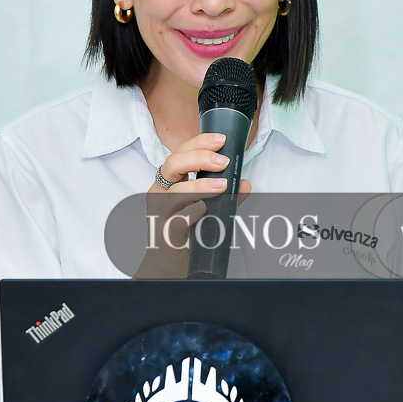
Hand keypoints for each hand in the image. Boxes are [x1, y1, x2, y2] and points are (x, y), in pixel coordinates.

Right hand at [134, 133, 249, 278]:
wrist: (167, 261)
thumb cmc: (184, 228)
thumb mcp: (203, 206)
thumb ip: (223, 194)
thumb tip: (244, 183)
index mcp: (169, 181)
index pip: (180, 153)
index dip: (199, 143)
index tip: (221, 140)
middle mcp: (160, 192)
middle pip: (172, 165)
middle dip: (198, 159)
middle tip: (223, 162)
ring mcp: (158, 212)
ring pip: (174, 192)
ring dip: (199, 186)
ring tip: (222, 185)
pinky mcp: (162, 233)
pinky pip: (174, 221)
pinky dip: (189, 214)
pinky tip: (203, 209)